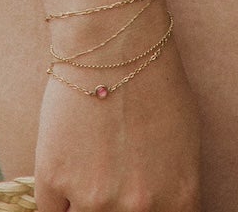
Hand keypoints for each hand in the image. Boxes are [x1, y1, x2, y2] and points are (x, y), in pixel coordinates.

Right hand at [33, 38, 200, 211]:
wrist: (114, 41)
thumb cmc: (155, 80)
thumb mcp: (185, 140)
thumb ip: (173, 187)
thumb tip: (161, 207)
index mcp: (177, 198)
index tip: (133, 202)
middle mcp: (139, 208)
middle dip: (113, 206)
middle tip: (109, 178)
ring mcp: (95, 200)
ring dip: (84, 202)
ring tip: (90, 166)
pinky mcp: (56, 182)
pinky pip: (52, 211)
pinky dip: (58, 196)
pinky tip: (68, 164)